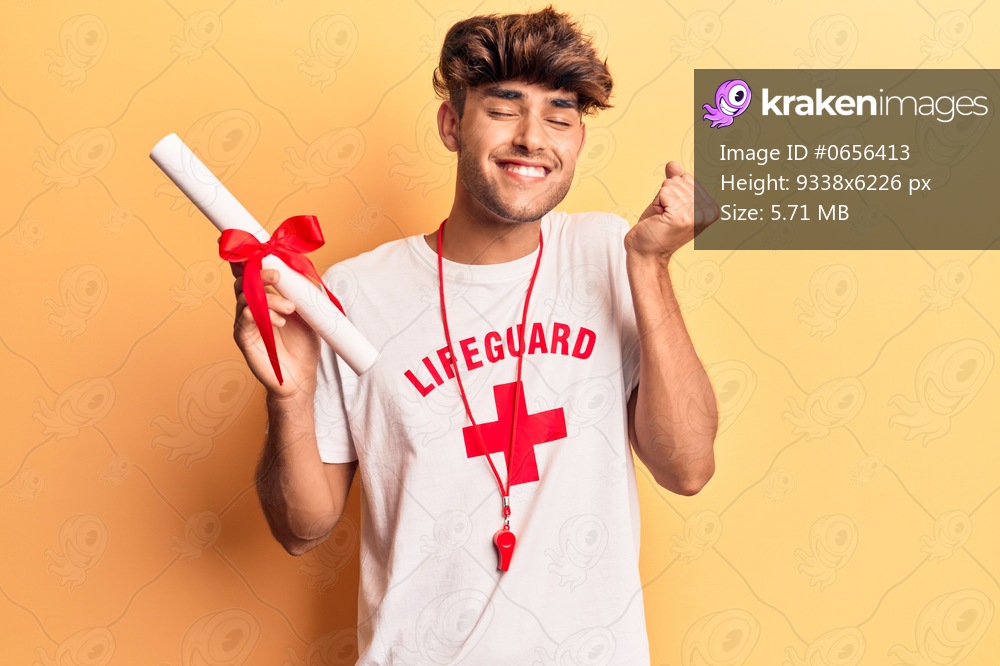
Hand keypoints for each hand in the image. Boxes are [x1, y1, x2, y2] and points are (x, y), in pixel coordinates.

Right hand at [232, 264, 319, 397]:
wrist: (302, 376)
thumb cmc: (304, 344)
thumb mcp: (310, 311)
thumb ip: (304, 290)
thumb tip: (303, 268)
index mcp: (265, 296)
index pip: (251, 272)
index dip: (247, 257)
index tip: (256, 247)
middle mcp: (251, 306)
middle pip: (242, 279)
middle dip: (259, 272)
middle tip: (277, 275)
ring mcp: (245, 321)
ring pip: (245, 296)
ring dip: (268, 298)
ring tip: (289, 308)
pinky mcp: (243, 338)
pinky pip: (245, 318)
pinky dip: (263, 315)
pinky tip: (279, 322)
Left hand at [625, 161, 719, 261]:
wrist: (646, 253)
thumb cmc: (655, 229)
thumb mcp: (668, 201)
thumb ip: (674, 182)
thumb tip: (672, 163)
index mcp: (712, 208)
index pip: (688, 178)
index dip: (673, 192)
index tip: (672, 212)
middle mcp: (709, 212)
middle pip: (680, 180)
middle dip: (666, 196)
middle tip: (665, 217)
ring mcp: (697, 215)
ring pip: (671, 184)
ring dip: (661, 201)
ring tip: (663, 219)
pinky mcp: (683, 217)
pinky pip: (664, 191)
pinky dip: (657, 203)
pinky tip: (660, 219)